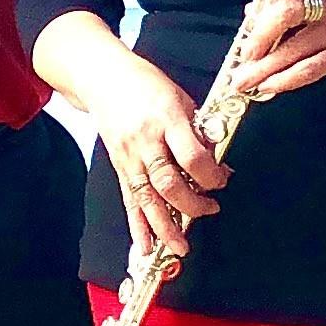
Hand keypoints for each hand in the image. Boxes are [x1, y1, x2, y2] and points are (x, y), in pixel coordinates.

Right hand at [82, 60, 227, 262]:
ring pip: (147, 199)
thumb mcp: (181, 98)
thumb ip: (199, 130)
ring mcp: (129, 156)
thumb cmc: (145, 83)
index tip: (222, 180)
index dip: (210, 175)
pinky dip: (138, 227)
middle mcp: (145, 140)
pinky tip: (145, 247)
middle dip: (193, 204)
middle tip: (210, 209)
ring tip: (180, 248)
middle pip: (168, 183)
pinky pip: (130, 201)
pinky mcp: (119, 166)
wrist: (103, 77)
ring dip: (165, 228)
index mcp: (166, 118)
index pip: (191, 157)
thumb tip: (216, 161)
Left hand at [227, 0, 325, 97]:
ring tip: (242, 82)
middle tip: (243, 56)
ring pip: (293, 47)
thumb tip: (252, 11)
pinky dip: (285, 80)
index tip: (251, 19)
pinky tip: (269, 88)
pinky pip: (310, 68)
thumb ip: (299, 6)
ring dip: (263, 67)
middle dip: (257, 37)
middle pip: (285, 12)